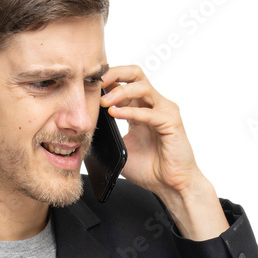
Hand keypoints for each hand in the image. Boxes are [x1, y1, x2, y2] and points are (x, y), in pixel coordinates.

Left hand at [99, 64, 206, 199]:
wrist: (170, 184)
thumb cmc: (150, 168)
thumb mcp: (121, 148)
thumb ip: (109, 133)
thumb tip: (85, 128)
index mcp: (141, 108)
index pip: (124, 82)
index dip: (107, 80)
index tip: (88, 86)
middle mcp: (154, 105)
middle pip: (135, 74)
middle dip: (114, 73)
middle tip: (96, 82)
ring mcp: (164, 111)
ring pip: (142, 87)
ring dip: (120, 92)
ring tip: (103, 102)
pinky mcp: (171, 122)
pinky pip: (149, 112)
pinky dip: (130, 112)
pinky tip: (115, 113)